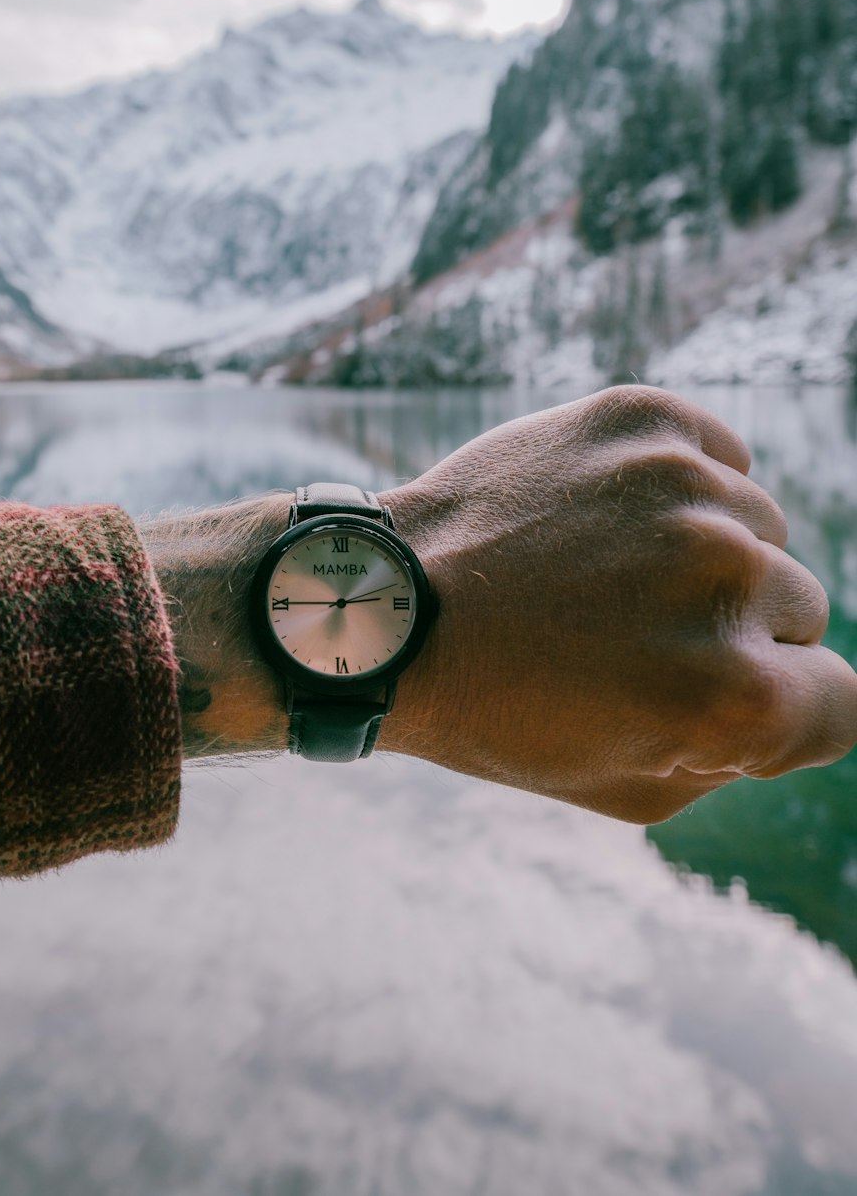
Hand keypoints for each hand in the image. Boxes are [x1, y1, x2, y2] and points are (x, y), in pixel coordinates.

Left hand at [379, 385, 856, 822]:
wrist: (392, 604)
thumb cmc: (502, 710)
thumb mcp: (632, 786)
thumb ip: (745, 754)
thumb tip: (808, 694)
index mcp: (732, 694)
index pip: (841, 701)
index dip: (781, 711)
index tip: (716, 697)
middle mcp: (727, 580)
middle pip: (800, 609)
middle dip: (735, 632)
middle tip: (630, 635)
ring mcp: (686, 488)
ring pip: (758, 529)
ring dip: (704, 555)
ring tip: (602, 573)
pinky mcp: (646, 419)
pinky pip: (721, 456)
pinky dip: (682, 487)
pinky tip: (606, 518)